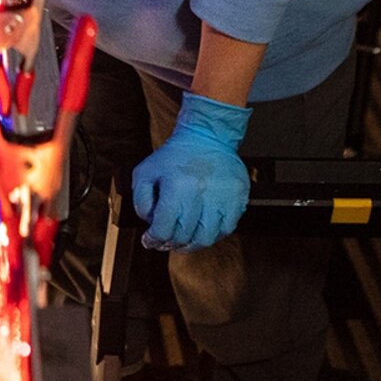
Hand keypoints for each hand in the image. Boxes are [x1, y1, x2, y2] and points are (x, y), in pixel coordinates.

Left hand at [130, 93, 252, 250]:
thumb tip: (149, 223)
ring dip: (192, 243)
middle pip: (184, 236)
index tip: (150, 240)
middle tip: (166, 241)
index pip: (163, 228)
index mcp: (177, 185)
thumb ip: (141, 200)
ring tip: (185, 238)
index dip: (153, 240)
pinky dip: (214, 234)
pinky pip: (227, 229)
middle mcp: (201, 192)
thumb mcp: (145, 172)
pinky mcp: (239, 197)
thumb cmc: (176, 156)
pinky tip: (204, 228)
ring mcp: (223, 196)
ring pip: (207, 238)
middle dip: (171, 243)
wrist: (207, 136)